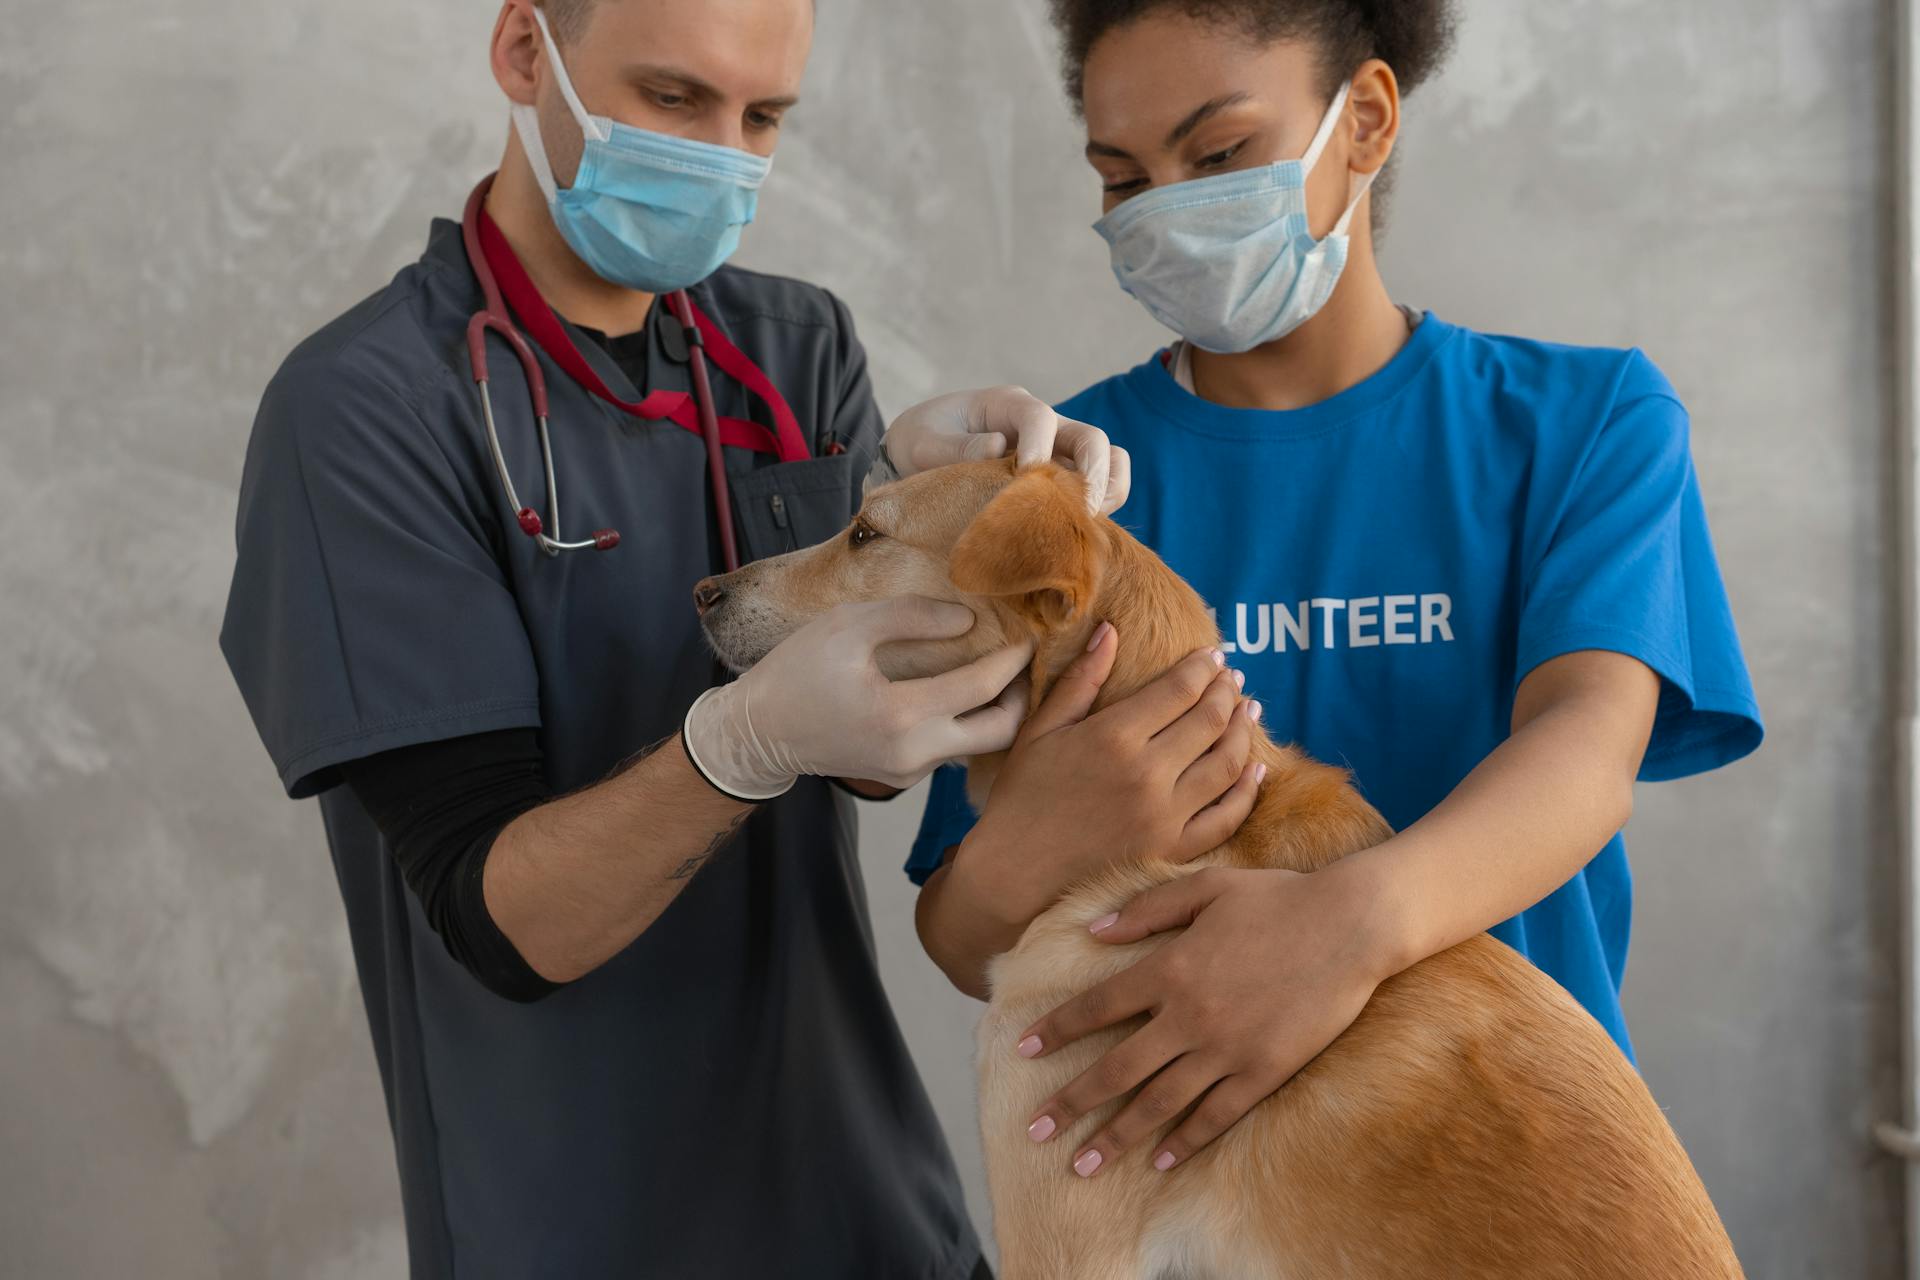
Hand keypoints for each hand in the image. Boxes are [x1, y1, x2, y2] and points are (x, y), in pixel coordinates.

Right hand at [683, 597, 1032, 796]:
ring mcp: (909, 772)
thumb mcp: (848, 626)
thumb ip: (911, 616)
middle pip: (1000, 733)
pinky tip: (958, 693)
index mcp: (900, 716)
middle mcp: (913, 754)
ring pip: (977, 746)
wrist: (757, 734)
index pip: (982, 686)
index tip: (1027, 636)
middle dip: (1021, 697)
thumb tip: (967, 622)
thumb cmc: (796, 672)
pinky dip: (964, 722)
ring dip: (994, 711)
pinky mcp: (903, 778)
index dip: (1012, 659)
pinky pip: (949, 750)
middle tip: (1022, 664)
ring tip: (996, 673)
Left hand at [881, 386, 1131, 514]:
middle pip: (1091, 439)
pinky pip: (1102, 488)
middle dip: (1093, 474)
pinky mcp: (1062, 481)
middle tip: (1078, 511)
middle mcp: (1044, 425)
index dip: (1038, 448)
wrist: (922, 456)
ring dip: (1107, 492)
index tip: (1022, 480)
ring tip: (1085, 524)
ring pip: (1109, 461)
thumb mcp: (921, 442)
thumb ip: (952, 446)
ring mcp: (1058, 453)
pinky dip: (1102, 508)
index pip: (1039, 417)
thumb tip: (996, 447)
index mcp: (1007, 405)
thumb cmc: (922, 442)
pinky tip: (1075, 534)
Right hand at [952, 623, 1262, 929]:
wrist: (1014, 873)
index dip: (1202, 667)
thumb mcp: (1040, 730)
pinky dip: (1247, 790)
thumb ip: (1080, 679)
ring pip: (1227, 764)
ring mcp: (1165, 816)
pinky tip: (1256, 769)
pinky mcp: (1173, 851)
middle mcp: (1147, 774)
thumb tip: (1110, 630)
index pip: (1179, 689)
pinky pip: (1226, 817)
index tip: (1212, 655)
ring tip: (1248, 711)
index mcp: (1113, 737)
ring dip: (1243, 732)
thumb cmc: (1021, 798)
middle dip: (1226, 692)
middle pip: (1210, 720)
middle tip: (1232, 678)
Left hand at [1014, 862, 1397, 1177]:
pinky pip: (1215, 1116)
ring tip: (1084, 1165)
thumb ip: (1145, 910)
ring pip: (1159, 1103)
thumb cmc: (1277, 897)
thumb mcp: (1205, 888)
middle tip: (1035, 1131)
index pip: (1097, 1007)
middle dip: (1070, 1104)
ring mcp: (1227, 1049)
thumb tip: (1094, 930)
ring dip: (1117, 1137)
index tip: (1022, 1050)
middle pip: (1115, 1070)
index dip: (1056, 1029)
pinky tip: (1159, 1161)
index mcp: (1168, 968)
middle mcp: (1188, 1015)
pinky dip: (1184, 1141)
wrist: (1351, 924)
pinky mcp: (1264, 1071)